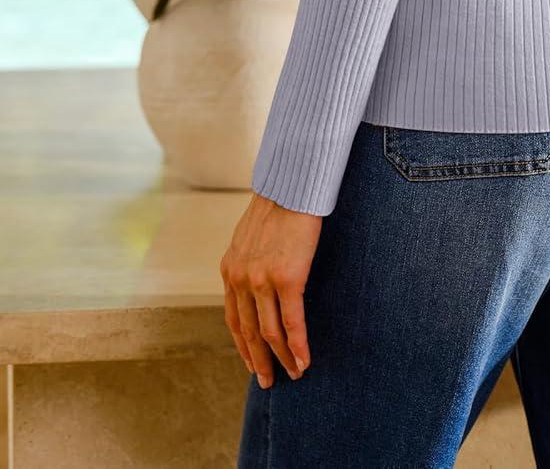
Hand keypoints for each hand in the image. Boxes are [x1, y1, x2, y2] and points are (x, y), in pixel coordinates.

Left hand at [220, 191, 322, 387]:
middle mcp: (240, 279)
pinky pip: (292, 322)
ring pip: (270, 332)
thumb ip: (249, 259)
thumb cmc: (278, 204)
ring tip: (293, 374)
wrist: (291, 184)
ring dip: (281, 358)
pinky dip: (298, 345)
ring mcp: (262, 281)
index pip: (232, 318)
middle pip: (248, 332)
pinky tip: (304, 360)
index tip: (252, 361)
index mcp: (230, 269)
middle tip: (268, 380)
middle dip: (259, 360)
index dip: (242, 344)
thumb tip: (258, 274)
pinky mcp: (288, 279)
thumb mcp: (250, 234)